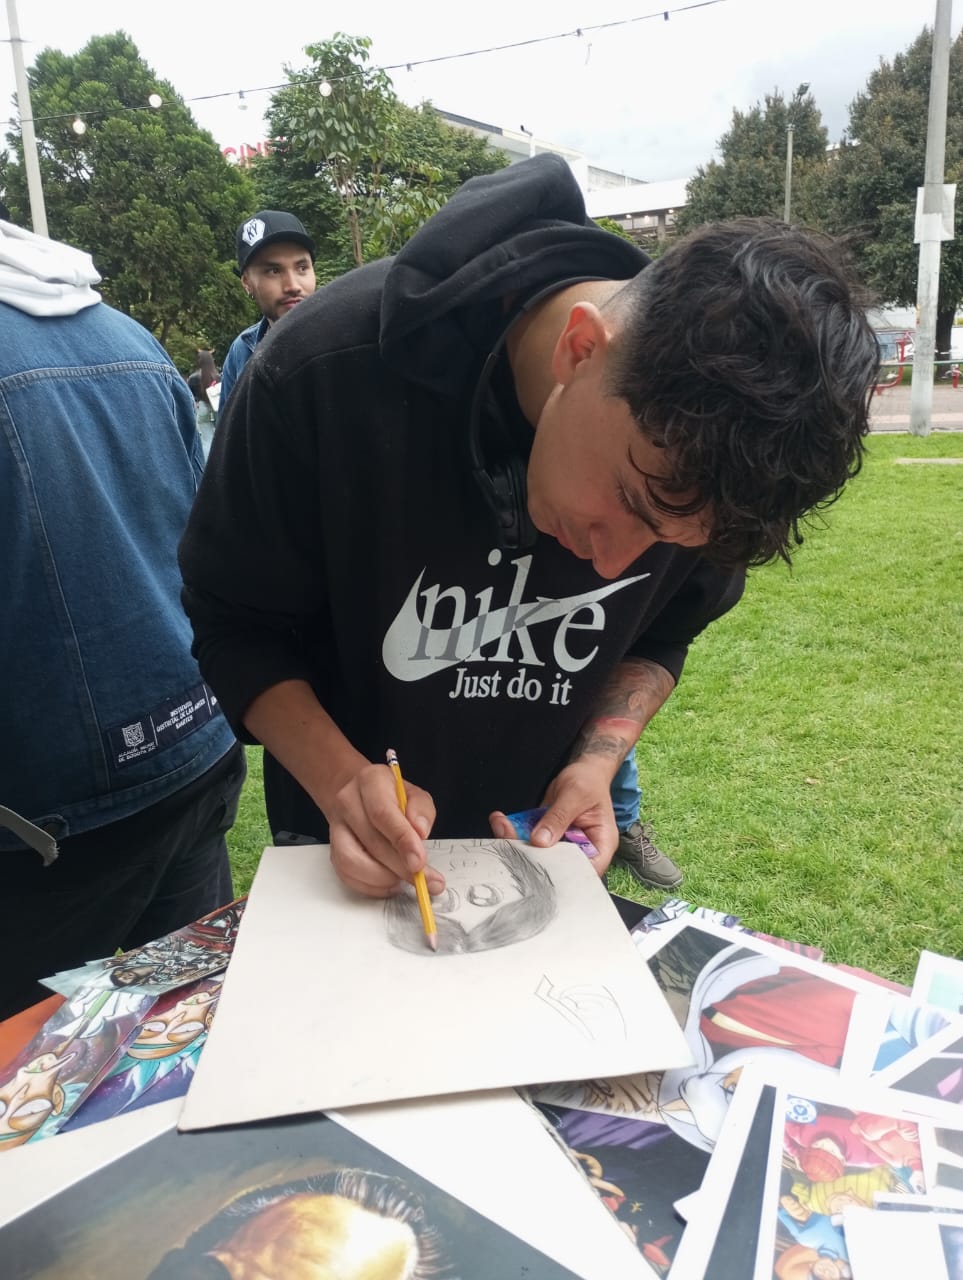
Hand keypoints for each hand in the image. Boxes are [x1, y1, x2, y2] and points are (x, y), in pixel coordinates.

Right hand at [328, 763, 442, 897]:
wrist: (358, 793)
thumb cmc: (390, 796)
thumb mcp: (414, 793)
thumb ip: (421, 811)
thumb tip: (420, 833)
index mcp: (370, 782)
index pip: (383, 814)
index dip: (402, 841)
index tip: (419, 862)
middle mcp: (347, 802)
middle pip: (371, 842)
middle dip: (400, 867)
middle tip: (424, 881)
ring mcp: (336, 828)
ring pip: (352, 862)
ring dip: (383, 879)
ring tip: (405, 880)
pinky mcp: (333, 850)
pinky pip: (347, 875)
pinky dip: (371, 886)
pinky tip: (389, 883)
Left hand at [490, 760, 617, 876]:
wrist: (583, 770)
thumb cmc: (588, 780)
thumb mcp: (575, 795)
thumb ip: (558, 817)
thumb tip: (539, 841)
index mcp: (600, 845)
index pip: (585, 871)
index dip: (563, 875)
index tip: (537, 865)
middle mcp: (581, 850)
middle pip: (557, 866)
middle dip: (531, 857)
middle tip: (509, 841)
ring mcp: (563, 844)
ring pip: (539, 855)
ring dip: (517, 842)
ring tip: (501, 825)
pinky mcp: (548, 837)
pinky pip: (531, 841)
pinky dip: (515, 832)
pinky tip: (501, 820)